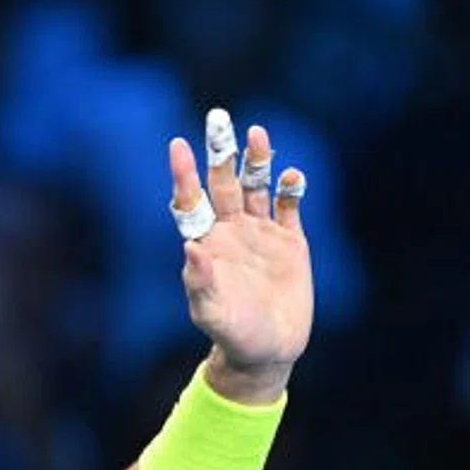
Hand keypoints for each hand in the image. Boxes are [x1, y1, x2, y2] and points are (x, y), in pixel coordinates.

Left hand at [168, 111, 313, 401]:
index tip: (177, 146)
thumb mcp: (211, 312)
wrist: (267, 351)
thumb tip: (190, 247)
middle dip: (221, 152)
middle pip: (223, 183)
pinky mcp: (291, 242)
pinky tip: (292, 176)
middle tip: (217, 118)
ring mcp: (261, 234)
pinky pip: (290, 208)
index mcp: (206, 243)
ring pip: (256, 187)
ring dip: (257, 161)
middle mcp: (231, 231)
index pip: (192, 201)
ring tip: (257, 134)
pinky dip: (291, 190)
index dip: (185, 174)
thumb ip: (199, 281)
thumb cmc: (231, 334)